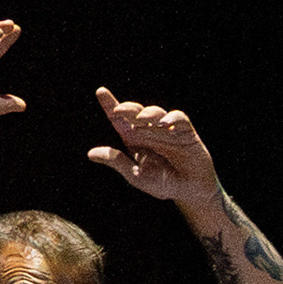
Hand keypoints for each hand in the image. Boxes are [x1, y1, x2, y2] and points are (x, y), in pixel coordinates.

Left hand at [87, 88, 221, 204]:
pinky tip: (164, 123)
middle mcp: (149, 131)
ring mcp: (167, 129)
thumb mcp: (136, 175)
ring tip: (142, 119)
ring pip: (155, 113)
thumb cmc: (163, 184)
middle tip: (120, 111)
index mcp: (134, 139)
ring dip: (148, 113)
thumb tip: (90, 153)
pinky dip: (172, 118)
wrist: (191, 192)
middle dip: (128, 109)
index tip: (101, 91)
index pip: (119, 119)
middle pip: (136, 113)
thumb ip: (117, 161)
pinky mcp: (186, 131)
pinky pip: (179, 118)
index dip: (110, 104)